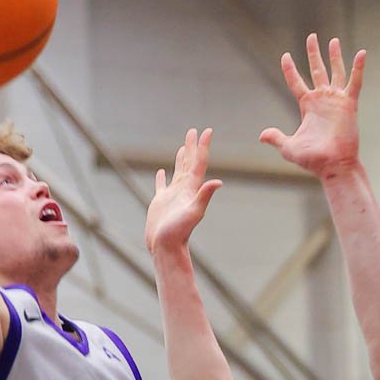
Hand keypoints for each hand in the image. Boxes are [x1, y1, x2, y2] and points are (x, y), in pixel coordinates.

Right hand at [145, 128, 222, 253]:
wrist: (165, 248)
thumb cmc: (178, 233)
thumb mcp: (193, 213)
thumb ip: (204, 196)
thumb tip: (219, 182)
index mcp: (192, 189)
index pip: (198, 163)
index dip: (202, 147)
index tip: (207, 131)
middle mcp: (184, 190)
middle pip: (189, 163)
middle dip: (192, 147)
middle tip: (193, 131)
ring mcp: (172, 195)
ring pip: (177, 172)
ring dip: (180, 159)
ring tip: (183, 147)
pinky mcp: (161, 202)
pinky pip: (161, 185)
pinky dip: (162, 177)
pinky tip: (161, 171)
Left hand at [259, 33, 365, 179]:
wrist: (332, 166)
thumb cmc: (313, 160)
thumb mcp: (289, 147)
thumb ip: (276, 138)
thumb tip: (262, 135)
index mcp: (307, 106)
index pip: (296, 82)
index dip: (290, 70)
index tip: (285, 56)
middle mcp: (322, 100)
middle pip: (317, 70)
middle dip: (314, 54)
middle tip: (312, 36)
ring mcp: (336, 101)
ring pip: (335, 72)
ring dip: (334, 56)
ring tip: (333, 40)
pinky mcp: (349, 105)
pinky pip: (355, 83)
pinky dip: (358, 68)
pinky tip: (361, 53)